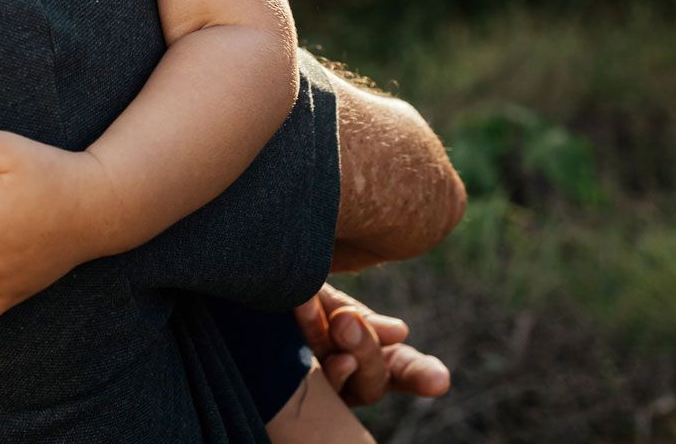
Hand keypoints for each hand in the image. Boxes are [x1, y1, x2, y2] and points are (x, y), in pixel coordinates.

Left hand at [293, 282, 451, 405]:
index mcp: (366, 351)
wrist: (237, 282)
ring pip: (347, 385)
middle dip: (366, 349)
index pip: (402, 367)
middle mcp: (346, 376)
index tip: (439, 381)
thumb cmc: (290, 289)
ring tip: (337, 322)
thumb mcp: (326, 299)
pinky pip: (308, 383)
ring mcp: (318, 388)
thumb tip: (401, 333)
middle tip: (349, 320)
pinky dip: (311, 352)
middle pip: (374, 380)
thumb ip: (360, 318)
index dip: (421, 375)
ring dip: (343, 352)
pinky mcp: (289, 392)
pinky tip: (308, 324)